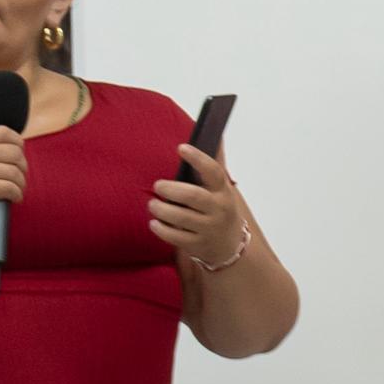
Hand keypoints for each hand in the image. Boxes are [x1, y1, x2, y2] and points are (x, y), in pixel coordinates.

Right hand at [0, 124, 26, 229]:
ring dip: (21, 183)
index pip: (3, 132)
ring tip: (18, 189)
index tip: (20, 152)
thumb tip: (10, 148)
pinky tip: (15, 198)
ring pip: (15, 172)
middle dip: (23, 166)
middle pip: (14, 153)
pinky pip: (11, 188)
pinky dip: (17, 194)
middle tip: (20, 176)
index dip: (17, 141)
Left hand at [149, 144, 250, 268]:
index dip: (198, 158)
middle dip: (171, 189)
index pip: (213, 171)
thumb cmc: (220, 211)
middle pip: (193, 195)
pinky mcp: (198, 244)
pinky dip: (161, 229)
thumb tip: (216, 136)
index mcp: (223, 191)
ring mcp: (209, 228)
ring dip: (162, 209)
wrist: (231, 247)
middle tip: (157, 185)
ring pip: (182, 217)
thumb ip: (214, 167)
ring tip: (152, 204)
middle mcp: (218, 209)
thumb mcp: (222, 189)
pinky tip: (154, 223)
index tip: (181, 147)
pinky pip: (176, 237)